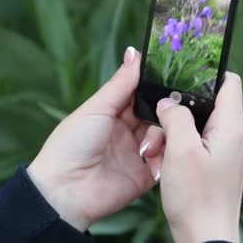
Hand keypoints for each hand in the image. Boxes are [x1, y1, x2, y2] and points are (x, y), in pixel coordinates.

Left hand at [27, 47, 163, 231]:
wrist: (65, 191)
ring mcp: (140, 153)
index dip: (159, 87)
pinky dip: (164, 157)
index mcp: (116, 113)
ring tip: (147, 144)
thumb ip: (121, 83)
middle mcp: (131, 131)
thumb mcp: (97, 108)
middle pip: (159, 115)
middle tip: (172, 109)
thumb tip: (135, 52)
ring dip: (161, 136)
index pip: (144, 95)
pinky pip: (166, 161)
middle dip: (166, 112)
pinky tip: (152, 157)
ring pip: (166, 136)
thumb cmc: (72, 144)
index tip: (177, 78)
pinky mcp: (147, 175)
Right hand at [155, 73, 242, 242]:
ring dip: (176, 129)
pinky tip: (164, 159)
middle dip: (181, 106)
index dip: (208, 72)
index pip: (229, 82)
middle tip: (160, 117)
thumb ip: (175, 117)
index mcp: (230, 127)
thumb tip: (168, 102)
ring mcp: (225, 153)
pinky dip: (179, 146)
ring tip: (158, 145)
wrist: (206, 240)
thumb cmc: (196, 198)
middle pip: (209, 103)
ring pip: (199, 125)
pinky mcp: (216, 168)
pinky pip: (197, 145)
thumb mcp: (180, 150)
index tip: (182, 73)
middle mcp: (233, 137)